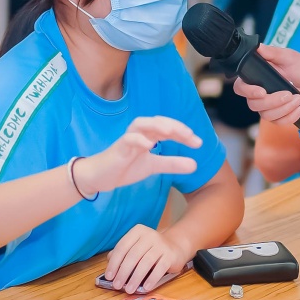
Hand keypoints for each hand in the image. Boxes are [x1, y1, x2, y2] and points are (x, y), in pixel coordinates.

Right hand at [76, 116, 200, 193]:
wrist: (100, 177)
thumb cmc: (125, 167)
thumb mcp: (153, 166)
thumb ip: (172, 164)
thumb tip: (195, 165)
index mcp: (148, 135)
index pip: (169, 129)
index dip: (184, 134)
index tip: (198, 143)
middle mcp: (139, 133)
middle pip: (157, 122)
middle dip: (174, 126)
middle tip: (190, 135)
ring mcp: (127, 139)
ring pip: (141, 124)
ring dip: (157, 126)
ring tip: (171, 132)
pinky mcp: (117, 148)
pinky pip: (127, 139)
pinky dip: (138, 140)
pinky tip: (150, 145)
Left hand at [101, 225, 190, 293]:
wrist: (176, 246)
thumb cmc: (151, 249)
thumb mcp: (136, 247)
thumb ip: (123, 253)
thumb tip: (109, 263)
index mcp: (138, 231)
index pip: (122, 247)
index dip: (114, 263)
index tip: (109, 276)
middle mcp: (149, 235)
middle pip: (133, 255)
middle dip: (123, 272)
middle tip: (117, 285)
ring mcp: (161, 245)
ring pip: (146, 262)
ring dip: (136, 278)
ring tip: (129, 289)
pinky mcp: (171, 255)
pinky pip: (160, 268)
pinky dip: (152, 279)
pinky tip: (145, 288)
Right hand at [232, 45, 299, 125]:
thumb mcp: (287, 56)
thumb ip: (272, 52)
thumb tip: (257, 47)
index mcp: (256, 78)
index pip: (241, 88)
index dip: (248, 92)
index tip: (262, 91)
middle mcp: (259, 93)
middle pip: (254, 105)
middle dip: (273, 101)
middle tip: (289, 93)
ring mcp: (269, 106)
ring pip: (267, 116)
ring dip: (284, 109)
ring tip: (298, 98)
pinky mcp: (280, 115)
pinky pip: (279, 122)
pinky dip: (291, 117)